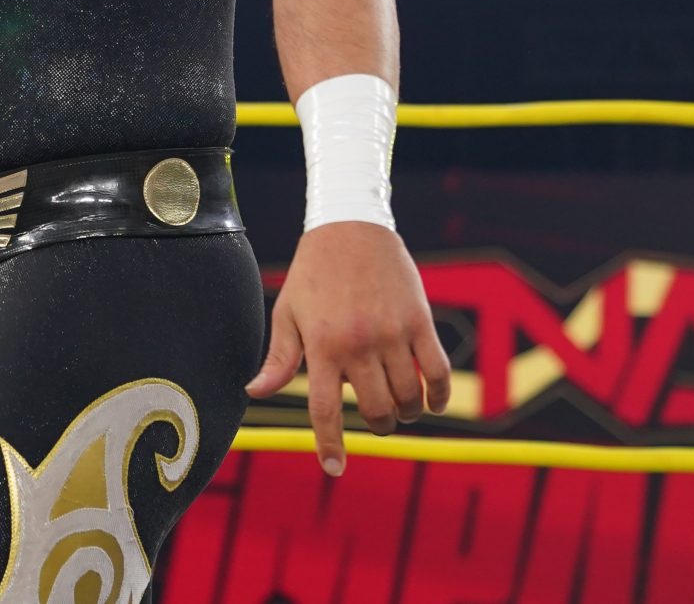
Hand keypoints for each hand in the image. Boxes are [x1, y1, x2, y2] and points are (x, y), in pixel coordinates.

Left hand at [245, 222, 451, 475]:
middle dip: (377, 426)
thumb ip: (278, 358)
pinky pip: (439, 372)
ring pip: (407, 397)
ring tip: (400, 409)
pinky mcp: (420, 321)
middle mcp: (358, 343)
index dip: (330, 444)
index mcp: (322, 345)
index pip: (325, 410)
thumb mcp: (288, 312)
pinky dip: (438, 396)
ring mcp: (393, 333)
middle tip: (377, 422)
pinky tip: (431, 402)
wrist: (351, 225)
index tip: (334, 468)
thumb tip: (254, 392)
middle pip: (375, 410)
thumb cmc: (313, 273)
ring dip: (406, 413)